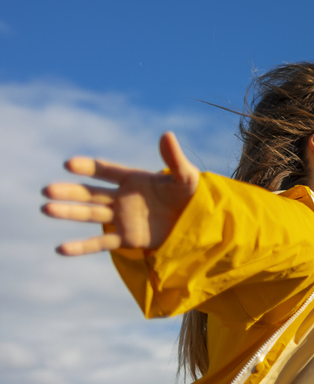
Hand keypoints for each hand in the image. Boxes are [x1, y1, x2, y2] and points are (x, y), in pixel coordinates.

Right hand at [41, 131, 200, 255]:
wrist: (198, 222)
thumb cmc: (192, 196)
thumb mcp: (186, 176)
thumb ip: (174, 158)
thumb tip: (166, 134)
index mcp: (134, 179)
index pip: (106, 171)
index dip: (89, 167)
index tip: (69, 164)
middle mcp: (123, 198)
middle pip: (91, 193)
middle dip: (70, 191)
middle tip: (47, 190)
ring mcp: (123, 218)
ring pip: (91, 215)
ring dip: (68, 212)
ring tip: (46, 209)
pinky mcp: (127, 238)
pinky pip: (101, 243)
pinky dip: (81, 247)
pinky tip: (60, 249)